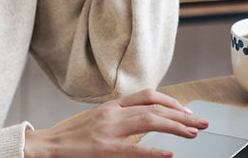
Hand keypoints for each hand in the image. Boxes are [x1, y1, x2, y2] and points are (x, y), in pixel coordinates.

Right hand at [24, 89, 208, 157]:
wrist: (44, 147)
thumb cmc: (71, 138)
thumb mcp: (98, 121)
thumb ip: (121, 119)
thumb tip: (148, 121)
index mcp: (111, 106)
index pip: (148, 95)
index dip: (172, 102)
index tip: (187, 111)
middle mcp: (112, 114)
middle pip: (155, 108)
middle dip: (183, 115)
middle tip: (203, 123)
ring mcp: (109, 132)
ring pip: (150, 121)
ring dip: (176, 127)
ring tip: (194, 134)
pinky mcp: (104, 151)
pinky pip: (135, 151)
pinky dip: (155, 152)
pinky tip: (170, 154)